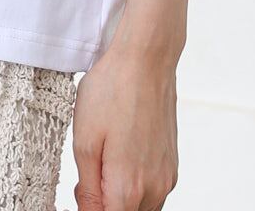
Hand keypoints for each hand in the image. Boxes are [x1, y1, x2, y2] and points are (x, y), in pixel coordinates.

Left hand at [72, 42, 178, 210]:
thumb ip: (87, 189)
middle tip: (89, 171)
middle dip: (103, 204)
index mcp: (128, 189)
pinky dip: (135, 185)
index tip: (82, 189)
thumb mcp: (85, 141)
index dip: (87, 209)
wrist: (147, 58)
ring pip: (141, 208)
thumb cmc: (112, 91)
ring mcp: (167, 177)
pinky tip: (122, 154)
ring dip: (121, 197)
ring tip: (105, 159)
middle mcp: (154, 189)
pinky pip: (152, 191)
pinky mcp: (172, 164)